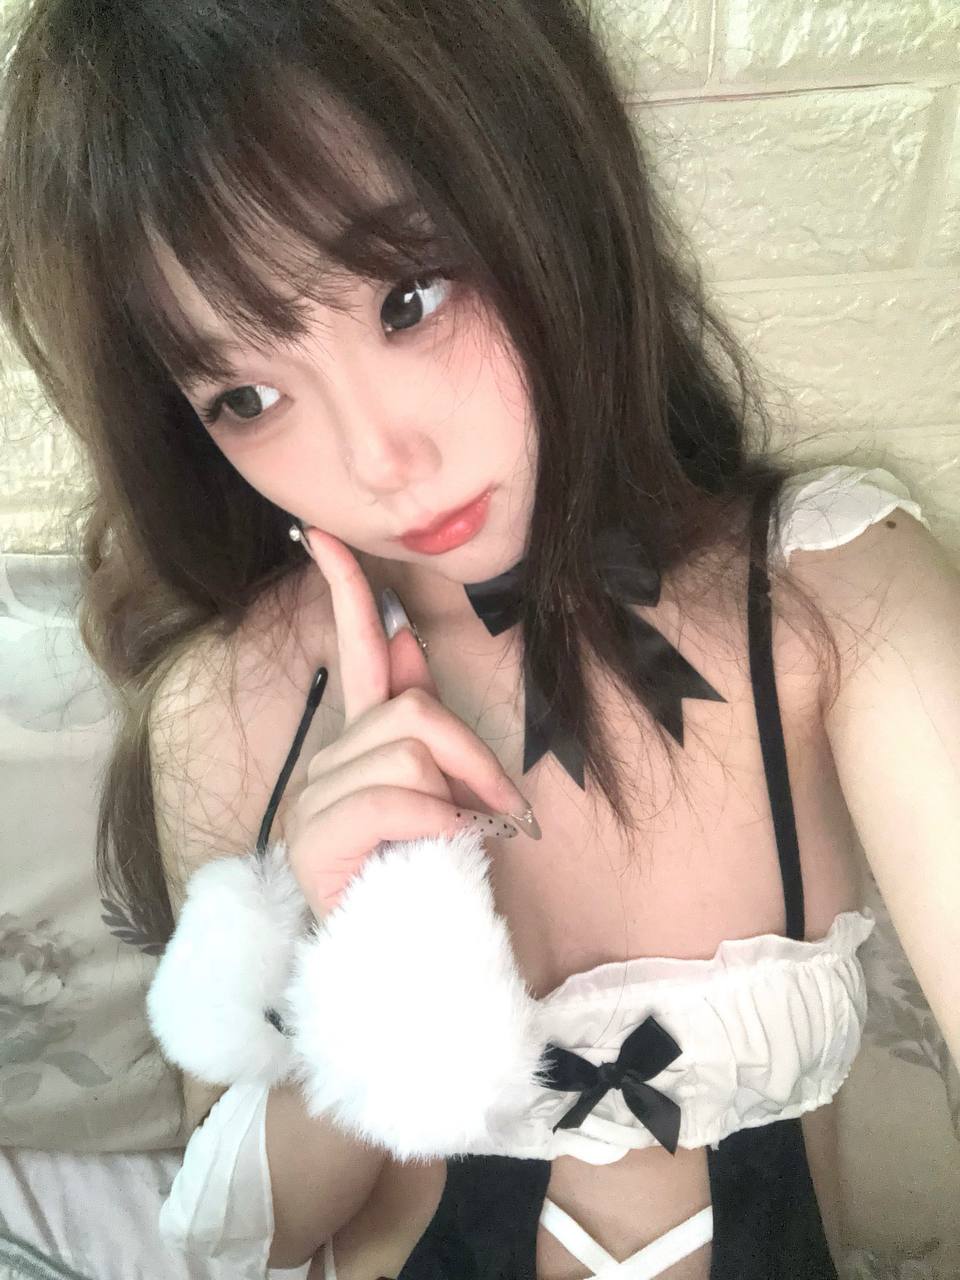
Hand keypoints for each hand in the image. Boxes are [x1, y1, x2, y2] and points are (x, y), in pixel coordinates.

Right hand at [284, 527, 536, 917]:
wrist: (408, 963)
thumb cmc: (433, 873)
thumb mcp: (444, 787)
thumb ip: (420, 719)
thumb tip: (401, 637)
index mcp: (360, 744)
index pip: (349, 652)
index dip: (343, 593)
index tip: (324, 536)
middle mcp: (328, 762)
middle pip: (412, 709)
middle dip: (473, 755)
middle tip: (503, 810)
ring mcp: (314, 798)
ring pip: (409, 750)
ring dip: (460, 794)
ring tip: (464, 839)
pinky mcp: (314, 836)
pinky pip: (396, 794)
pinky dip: (436, 821)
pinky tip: (439, 848)